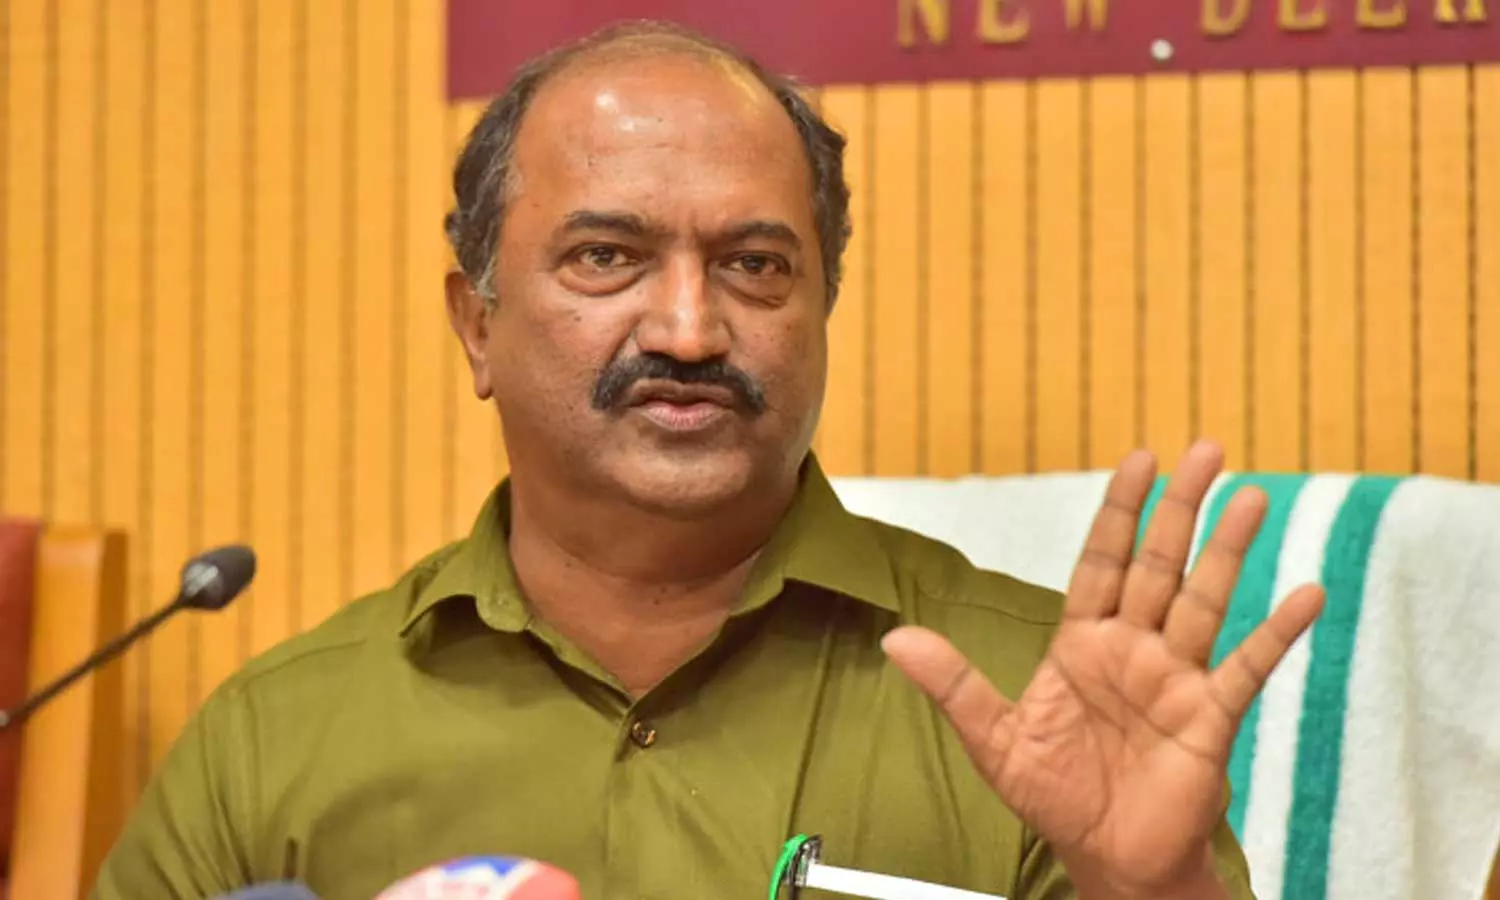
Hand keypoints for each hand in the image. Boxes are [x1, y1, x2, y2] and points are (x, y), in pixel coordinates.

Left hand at [882, 441, 1324, 898]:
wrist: (1107, 859)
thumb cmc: (1055, 796)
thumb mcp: (995, 741)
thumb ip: (954, 686)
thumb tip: (895, 639)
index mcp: (1082, 645)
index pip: (1103, 562)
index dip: (1120, 512)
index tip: (1139, 459)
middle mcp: (1134, 649)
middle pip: (1159, 565)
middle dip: (1179, 508)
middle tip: (1205, 449)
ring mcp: (1176, 678)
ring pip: (1205, 601)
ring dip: (1228, 551)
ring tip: (1252, 499)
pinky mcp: (1211, 718)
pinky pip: (1248, 667)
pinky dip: (1278, 632)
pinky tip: (1308, 594)